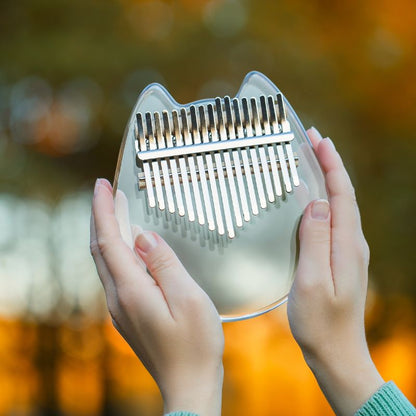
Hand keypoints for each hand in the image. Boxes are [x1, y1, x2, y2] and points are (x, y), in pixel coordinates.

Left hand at [90, 179, 223, 415]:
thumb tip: (142, 236)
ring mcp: (122, 308)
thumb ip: (164, 264)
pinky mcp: (130, 314)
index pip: (108, 240)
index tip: (102, 185)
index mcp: (131, 290)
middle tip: (107, 192)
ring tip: (117, 210)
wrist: (188, 385)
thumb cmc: (194, 345)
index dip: (103, 210)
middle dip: (102, 216)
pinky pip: (117, 274)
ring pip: (108, 261)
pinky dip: (119, 252)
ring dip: (110, 232)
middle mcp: (119, 298)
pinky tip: (131, 246)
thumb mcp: (187, 298)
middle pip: (102, 249)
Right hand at [287, 127, 383, 414]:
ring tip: (311, 160)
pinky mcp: (338, 259)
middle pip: (343, 194)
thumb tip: (316, 199)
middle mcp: (351, 243)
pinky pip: (331, 219)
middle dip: (330, 163)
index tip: (317, 139)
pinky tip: (311, 198)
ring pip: (338, 205)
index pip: (341, 193)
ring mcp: (346, 251)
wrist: (336, 352)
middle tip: (312, 139)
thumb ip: (315, 239)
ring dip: (327, 178)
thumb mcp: (313, 280)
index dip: (330, 164)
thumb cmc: (320, 321)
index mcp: (346, 244)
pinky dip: (323, 199)